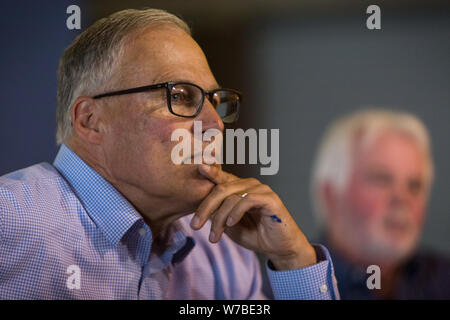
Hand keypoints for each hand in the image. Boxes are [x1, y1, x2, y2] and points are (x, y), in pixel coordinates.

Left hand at [190, 164, 316, 269]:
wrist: (280, 248)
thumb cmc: (256, 234)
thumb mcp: (230, 226)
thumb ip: (218, 215)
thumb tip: (201, 210)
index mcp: (240, 188)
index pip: (222, 178)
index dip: (211, 172)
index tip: (199, 168)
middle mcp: (250, 185)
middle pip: (221, 189)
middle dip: (205, 208)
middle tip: (195, 225)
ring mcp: (261, 190)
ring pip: (232, 197)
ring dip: (219, 219)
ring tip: (214, 236)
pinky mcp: (270, 199)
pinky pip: (247, 200)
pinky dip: (236, 212)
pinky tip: (230, 224)